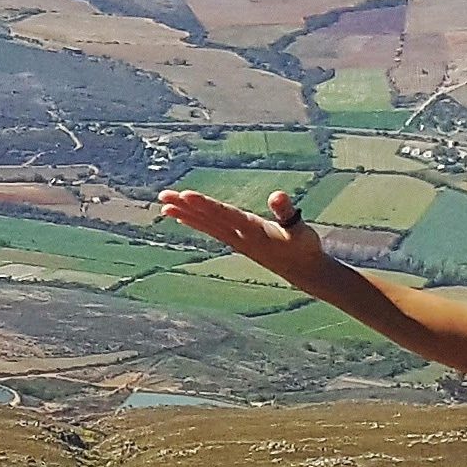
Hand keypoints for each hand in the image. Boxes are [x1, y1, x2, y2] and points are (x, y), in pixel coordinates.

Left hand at [156, 183, 338, 293]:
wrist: (302, 271)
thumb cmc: (303, 247)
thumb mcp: (300, 229)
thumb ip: (288, 212)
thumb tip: (277, 195)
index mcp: (252, 230)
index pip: (223, 214)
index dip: (204, 204)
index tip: (185, 195)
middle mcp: (239, 236)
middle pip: (207, 218)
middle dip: (185, 206)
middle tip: (163, 196)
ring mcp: (236, 241)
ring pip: (205, 224)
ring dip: (184, 214)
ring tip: (163, 205)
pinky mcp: (236, 243)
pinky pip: (210, 230)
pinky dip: (195, 222)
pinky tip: (181, 217)